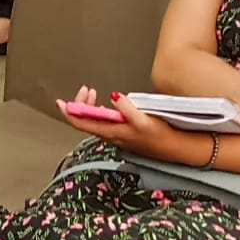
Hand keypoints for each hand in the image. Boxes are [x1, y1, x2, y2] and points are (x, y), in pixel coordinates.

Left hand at [56, 88, 184, 160]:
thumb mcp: (145, 121)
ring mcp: (117, 135)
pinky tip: (105, 105)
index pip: (82, 124)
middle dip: (80, 104)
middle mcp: (111, 136)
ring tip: (91, 92)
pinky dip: (99, 111)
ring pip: (94, 121)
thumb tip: (113, 96)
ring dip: (89, 107)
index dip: (69, 112)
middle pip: (85, 121)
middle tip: (85, 89)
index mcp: (112, 132)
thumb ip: (127, 108)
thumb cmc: (162, 137)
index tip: (60, 102)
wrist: (178, 150)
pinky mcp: (125, 133)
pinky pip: (104, 122)